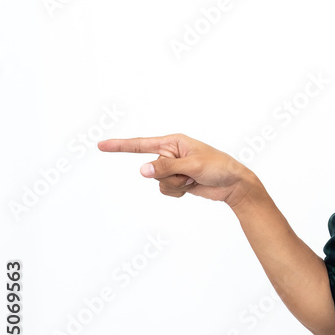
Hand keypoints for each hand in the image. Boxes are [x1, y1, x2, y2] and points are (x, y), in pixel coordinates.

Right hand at [98, 133, 252, 207]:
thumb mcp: (192, 165)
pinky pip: (165, 191)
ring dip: (175, 185)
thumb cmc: (218, 167)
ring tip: (193, 179)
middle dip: (170, 175)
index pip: (141, 144)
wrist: (233, 184)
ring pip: (157, 182)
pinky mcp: (177, 181)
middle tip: (191, 173)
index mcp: (173, 142)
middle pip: (152, 169)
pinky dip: (177, 192)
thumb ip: (165, 168)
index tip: (101, 145)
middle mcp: (170, 154)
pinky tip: (191, 187)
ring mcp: (173, 169)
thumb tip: (142, 171)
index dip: (120, 145)